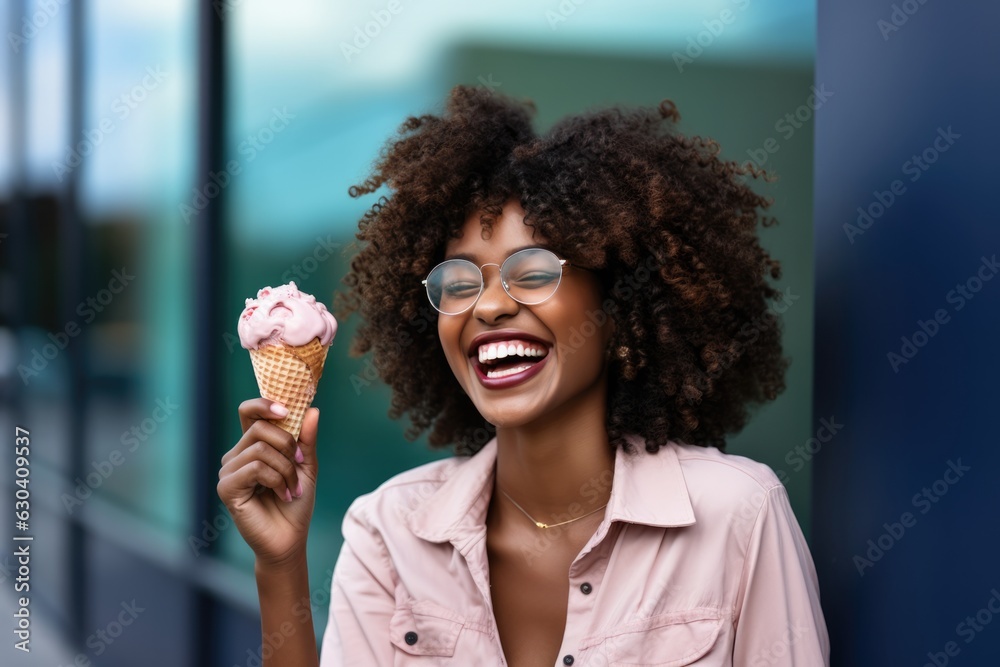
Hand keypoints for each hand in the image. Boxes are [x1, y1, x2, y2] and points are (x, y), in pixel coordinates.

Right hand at [217, 400, 319, 568]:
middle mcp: (237, 455)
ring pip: (261, 449)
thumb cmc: (296, 502)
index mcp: (253, 445)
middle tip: (299, 465)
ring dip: (286, 469)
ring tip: (292, 488)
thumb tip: (312, 409)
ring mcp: (229, 471)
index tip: (287, 411)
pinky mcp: (227, 488)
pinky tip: (283, 495)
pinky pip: (256, 468)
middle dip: (288, 445)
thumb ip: (306, 439)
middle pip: (260, 428)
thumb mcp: (306, 465)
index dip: (264, 404)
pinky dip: (277, 480)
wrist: (290, 538)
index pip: (248, 412)